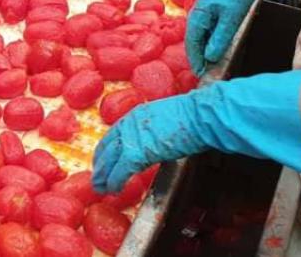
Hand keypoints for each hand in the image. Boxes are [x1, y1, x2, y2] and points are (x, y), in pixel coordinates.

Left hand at [92, 70, 300, 193]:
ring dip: (104, 173)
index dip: (108, 148)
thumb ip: (161, 130)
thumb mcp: (172, 121)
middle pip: (109, 144)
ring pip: (112, 158)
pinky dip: (114, 179)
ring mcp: (135, 135)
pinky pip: (122, 168)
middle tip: (96, 177)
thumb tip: (162, 139)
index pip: (117, 133)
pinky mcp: (140, 149)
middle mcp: (133, 122)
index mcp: (140, 114)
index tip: (103, 159)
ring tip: (100, 186)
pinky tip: (111, 188)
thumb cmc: (197, 118)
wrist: (204, 116)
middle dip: (101, 162)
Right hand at [186, 0, 300, 75]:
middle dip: (202, 55)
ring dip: (210, 47)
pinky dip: (217, 38)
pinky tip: (225, 44)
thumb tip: (210, 57)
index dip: (196, 59)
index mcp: (199, 13)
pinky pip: (215, 26)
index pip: (192, 42)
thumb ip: (220, 38)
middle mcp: (202, 10)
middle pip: (197, 38)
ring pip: (207, 32)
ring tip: (217, 61)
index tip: (201, 74)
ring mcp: (211, 7)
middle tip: (209, 71)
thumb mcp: (230, 18)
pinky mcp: (222, 5)